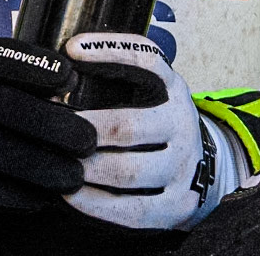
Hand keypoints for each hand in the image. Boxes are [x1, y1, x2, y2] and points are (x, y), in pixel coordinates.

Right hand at [0, 38, 97, 210]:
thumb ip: (23, 72)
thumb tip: (70, 79)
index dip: (34, 67)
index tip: (70, 77)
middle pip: (2, 105)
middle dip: (50, 124)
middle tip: (87, 140)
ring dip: (39, 165)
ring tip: (74, 176)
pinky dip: (14, 195)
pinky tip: (42, 198)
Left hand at [61, 32, 242, 230]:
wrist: (207, 172)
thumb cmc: (158, 126)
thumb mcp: (153, 93)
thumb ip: (120, 78)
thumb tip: (62, 63)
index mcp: (173, 90)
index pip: (147, 61)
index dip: (110, 51)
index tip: (72, 49)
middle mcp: (182, 125)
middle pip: (129, 126)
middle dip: (84, 128)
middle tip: (52, 128)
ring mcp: (182, 168)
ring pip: (129, 171)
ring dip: (86, 168)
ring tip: (56, 164)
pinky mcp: (176, 206)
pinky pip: (133, 210)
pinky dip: (96, 204)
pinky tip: (70, 196)